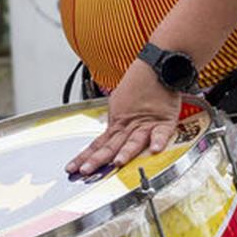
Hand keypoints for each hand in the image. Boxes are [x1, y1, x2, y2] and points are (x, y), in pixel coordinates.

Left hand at [66, 58, 182, 177]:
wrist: (155, 66)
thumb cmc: (139, 84)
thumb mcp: (119, 105)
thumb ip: (115, 124)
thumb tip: (105, 136)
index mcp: (117, 125)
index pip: (97, 145)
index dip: (84, 157)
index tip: (72, 168)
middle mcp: (128, 127)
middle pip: (111, 147)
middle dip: (97, 160)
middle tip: (86, 170)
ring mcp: (145, 124)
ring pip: (134, 141)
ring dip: (126, 152)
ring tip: (118, 162)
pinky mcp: (163, 120)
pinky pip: (161, 132)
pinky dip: (158, 140)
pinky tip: (154, 149)